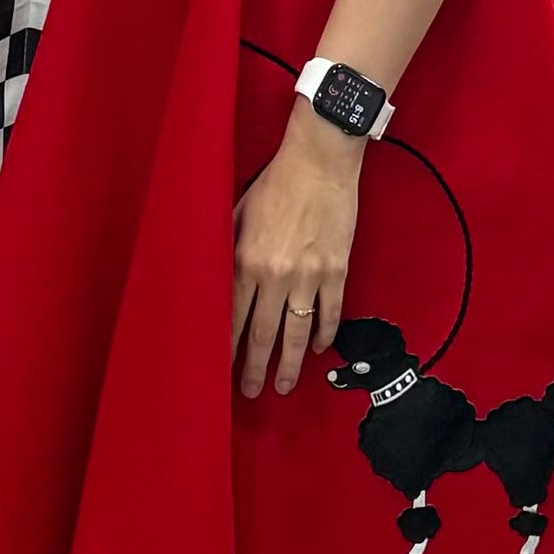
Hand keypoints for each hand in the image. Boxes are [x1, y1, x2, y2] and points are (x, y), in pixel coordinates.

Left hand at [231, 116, 359, 398]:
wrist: (319, 161)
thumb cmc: (275, 182)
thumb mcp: (236, 213)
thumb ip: (228, 249)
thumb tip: (217, 282)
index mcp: (246, 260)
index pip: (232, 318)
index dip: (228, 348)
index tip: (222, 370)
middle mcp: (276, 275)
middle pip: (263, 334)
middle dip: (255, 368)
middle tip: (252, 392)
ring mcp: (309, 275)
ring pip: (297, 332)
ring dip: (289, 363)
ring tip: (283, 385)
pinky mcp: (336, 270)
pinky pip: (330, 312)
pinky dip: (323, 334)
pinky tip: (316, 349)